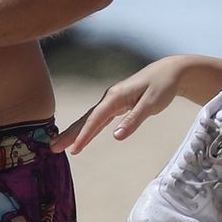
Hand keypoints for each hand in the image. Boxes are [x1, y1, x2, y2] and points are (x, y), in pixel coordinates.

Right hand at [52, 56, 185, 153]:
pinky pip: (98, 120)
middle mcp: (109, 98)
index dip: (84, 135)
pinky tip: (81, 138)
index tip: (73, 149)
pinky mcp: (116, 105)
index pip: (96, 119)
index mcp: (116, 97)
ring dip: (74, 132)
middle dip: (69, 134)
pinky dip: (87, 129)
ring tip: (58, 144)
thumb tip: (116, 136)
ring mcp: (111, 101)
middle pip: (86, 119)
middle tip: (52, 147)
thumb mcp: (152, 104)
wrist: (169, 72)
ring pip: (89, 120)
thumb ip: (134, 119)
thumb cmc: (162, 86)